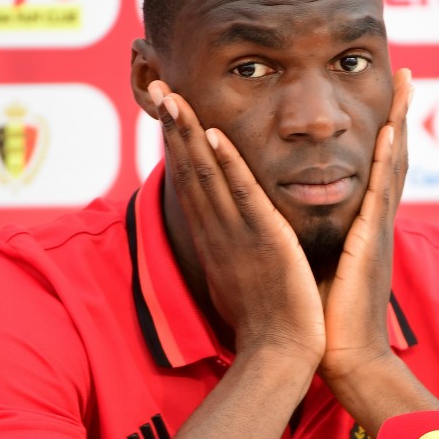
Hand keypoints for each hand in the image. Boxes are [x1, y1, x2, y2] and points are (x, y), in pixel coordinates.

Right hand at [149, 80, 325, 365]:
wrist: (280, 353)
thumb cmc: (265, 319)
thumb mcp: (240, 276)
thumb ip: (233, 249)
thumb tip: (228, 234)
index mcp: (214, 237)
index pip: (190, 181)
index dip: (177, 143)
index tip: (168, 110)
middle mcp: (216, 231)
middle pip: (188, 170)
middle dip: (172, 126)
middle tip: (158, 86)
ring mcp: (235, 234)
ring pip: (206, 175)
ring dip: (188, 133)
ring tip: (173, 96)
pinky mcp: (261, 239)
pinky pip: (241, 195)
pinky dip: (226, 163)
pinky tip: (214, 133)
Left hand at [319, 68, 411, 380]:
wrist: (346, 357)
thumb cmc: (332, 318)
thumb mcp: (328, 266)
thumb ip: (326, 240)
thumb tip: (302, 221)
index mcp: (366, 226)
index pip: (378, 168)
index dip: (385, 131)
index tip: (387, 98)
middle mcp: (377, 221)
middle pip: (393, 155)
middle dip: (401, 112)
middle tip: (406, 73)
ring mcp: (378, 230)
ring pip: (392, 164)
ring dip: (399, 120)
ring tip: (406, 83)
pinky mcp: (370, 243)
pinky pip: (378, 193)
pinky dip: (385, 160)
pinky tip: (387, 130)